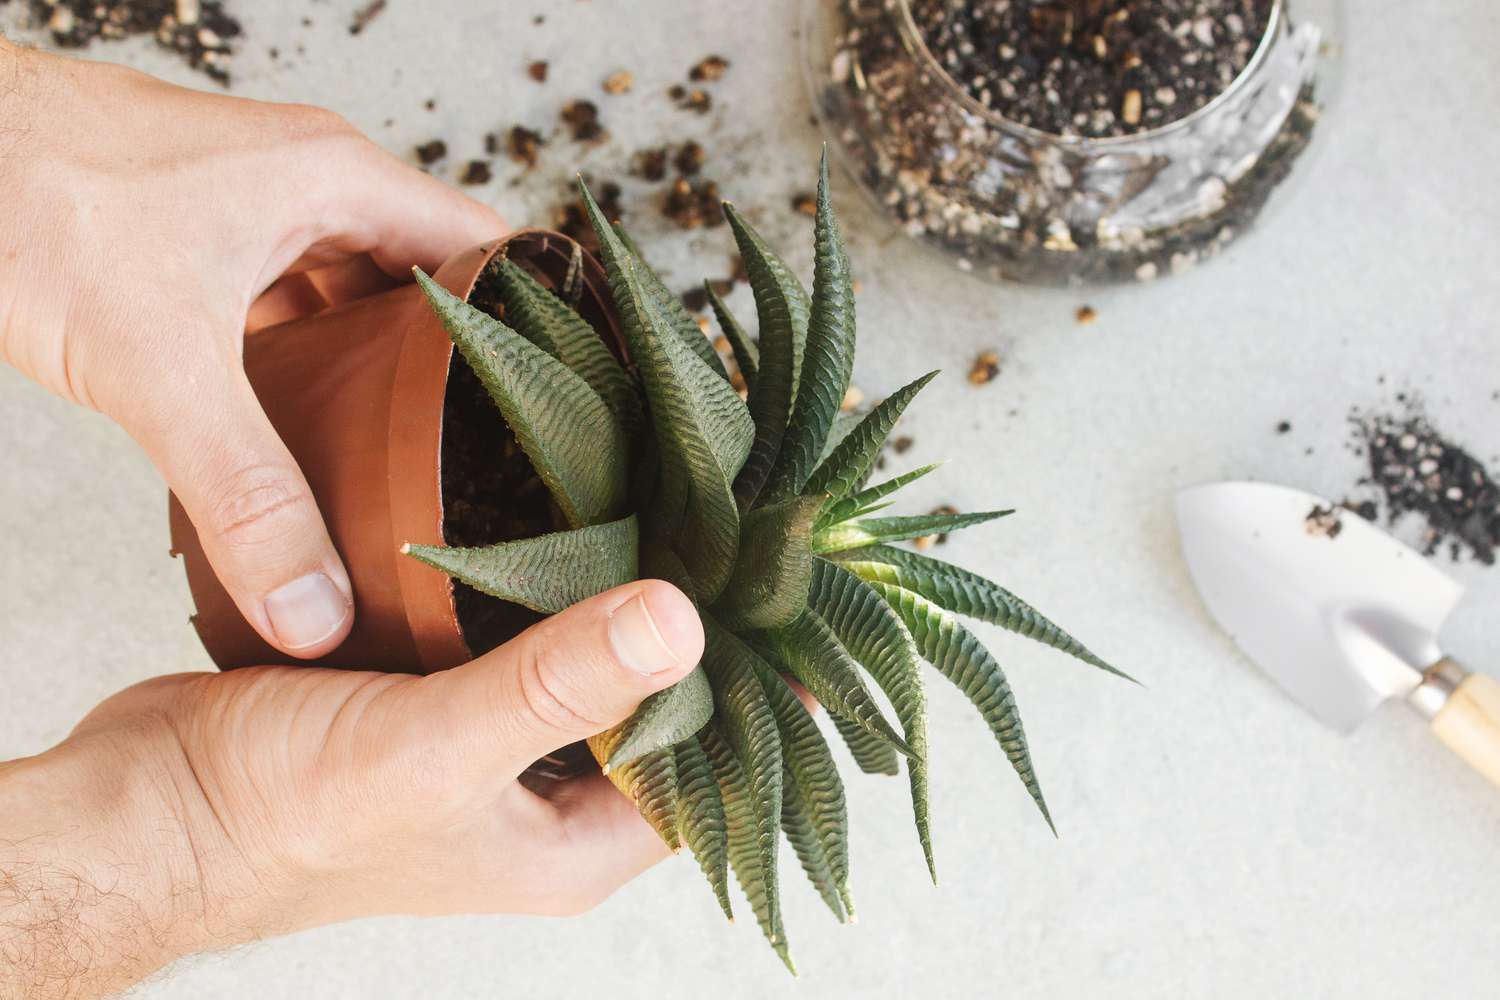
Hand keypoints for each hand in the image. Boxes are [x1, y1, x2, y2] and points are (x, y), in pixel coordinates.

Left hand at [0, 38, 504, 658]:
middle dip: (459, 366)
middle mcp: (308, 184)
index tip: (567, 404)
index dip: (536, 323)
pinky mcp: (196, 238)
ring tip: (415, 455)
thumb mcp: (157, 362)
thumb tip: (314, 604)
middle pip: (426, 280)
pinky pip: (284, 303)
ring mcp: (250, 208)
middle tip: (496, 454)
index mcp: (338, 178)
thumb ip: (243, 492)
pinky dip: (304, 361)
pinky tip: (302, 425)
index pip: (487, 247)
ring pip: (352, 296)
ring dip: (375, 368)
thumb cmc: (23, 193)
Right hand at [0, 581, 703, 999]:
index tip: (797, 603)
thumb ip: (556, 683)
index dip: (759, 695)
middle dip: (698, 636)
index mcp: (572, 844)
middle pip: (657, 713)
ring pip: (589, 668)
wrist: (149, 809)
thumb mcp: (438, 748)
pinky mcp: (442, 699)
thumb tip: (680, 619)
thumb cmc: (283, 820)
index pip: (710, 771)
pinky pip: (521, 639)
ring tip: (679, 511)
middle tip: (744, 535)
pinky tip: (569, 520)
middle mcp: (545, 802)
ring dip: (622, 602)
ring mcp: (493, 749)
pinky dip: (546, 590)